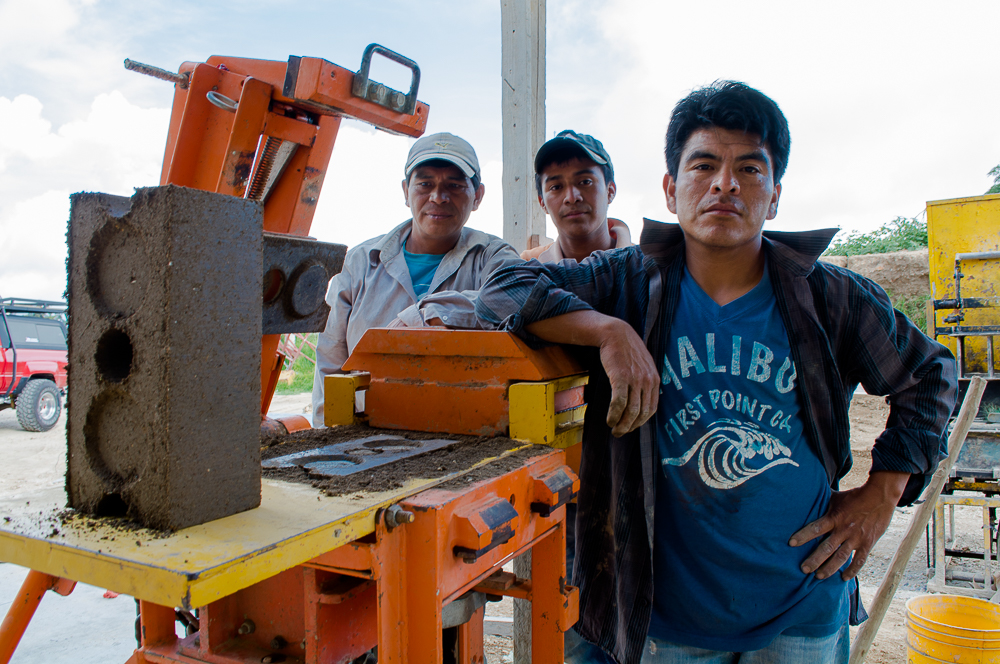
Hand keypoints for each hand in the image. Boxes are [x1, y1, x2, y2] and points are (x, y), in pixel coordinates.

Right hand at [524, 310, 657, 436]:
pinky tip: (609, 419)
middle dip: (631, 427)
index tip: (631, 427)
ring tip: (614, 429)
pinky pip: (619, 402)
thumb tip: (641, 400)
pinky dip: (614, 414)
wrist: (615, 333)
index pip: (651, 409)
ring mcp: (635, 379)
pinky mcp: (621, 377)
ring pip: (631, 411)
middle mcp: (647, 381)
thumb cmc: (627, 350)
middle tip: (620, 433)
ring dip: (622, 424)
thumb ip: (645, 381)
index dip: (641, 422)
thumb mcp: (643, 365)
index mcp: (654, 379)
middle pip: (642, 413)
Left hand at [788, 471, 908, 579]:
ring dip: (829, 568)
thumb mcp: (836, 497)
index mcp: (834, 518)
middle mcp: (844, 529)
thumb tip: (806, 495)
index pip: (815, 528)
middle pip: (827, 548)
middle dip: (814, 560)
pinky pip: (860, 560)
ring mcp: (856, 538)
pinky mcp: (868, 543)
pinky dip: (852, 570)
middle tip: (804, 569)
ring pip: (841, 557)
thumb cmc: (854, 496)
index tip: (791, 543)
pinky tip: (844, 578)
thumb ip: (822, 502)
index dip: (803, 535)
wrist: (880, 497)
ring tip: (818, 576)